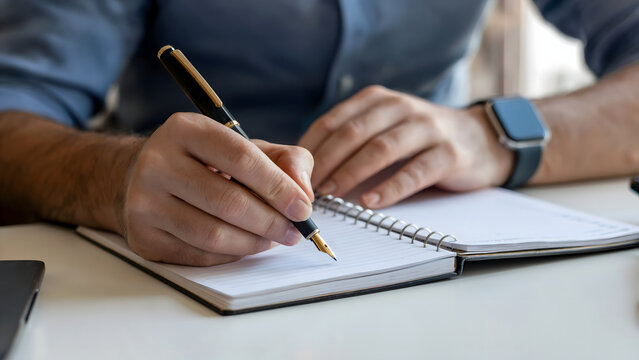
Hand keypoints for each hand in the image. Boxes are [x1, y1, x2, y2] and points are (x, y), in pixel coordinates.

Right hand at [121, 112, 313, 265]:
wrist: (140, 177)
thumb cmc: (204, 161)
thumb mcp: (245, 146)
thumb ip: (286, 160)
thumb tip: (304, 194)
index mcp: (186, 130)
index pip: (241, 158)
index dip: (278, 187)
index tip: (303, 209)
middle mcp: (158, 162)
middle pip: (228, 202)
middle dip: (271, 222)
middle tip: (294, 232)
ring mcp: (144, 202)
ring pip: (213, 235)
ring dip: (253, 243)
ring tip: (273, 239)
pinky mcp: (143, 236)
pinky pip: (198, 255)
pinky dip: (231, 255)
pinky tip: (245, 246)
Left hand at [299, 85, 513, 207]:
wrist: (479, 139)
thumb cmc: (419, 138)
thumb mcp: (385, 126)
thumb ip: (354, 139)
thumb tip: (307, 169)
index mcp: (378, 100)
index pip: (333, 121)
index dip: (311, 147)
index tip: (294, 172)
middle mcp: (401, 108)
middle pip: (354, 133)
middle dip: (326, 161)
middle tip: (308, 187)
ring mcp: (426, 128)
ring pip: (381, 149)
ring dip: (352, 173)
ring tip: (332, 194)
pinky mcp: (448, 153)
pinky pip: (414, 171)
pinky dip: (390, 188)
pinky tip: (371, 202)